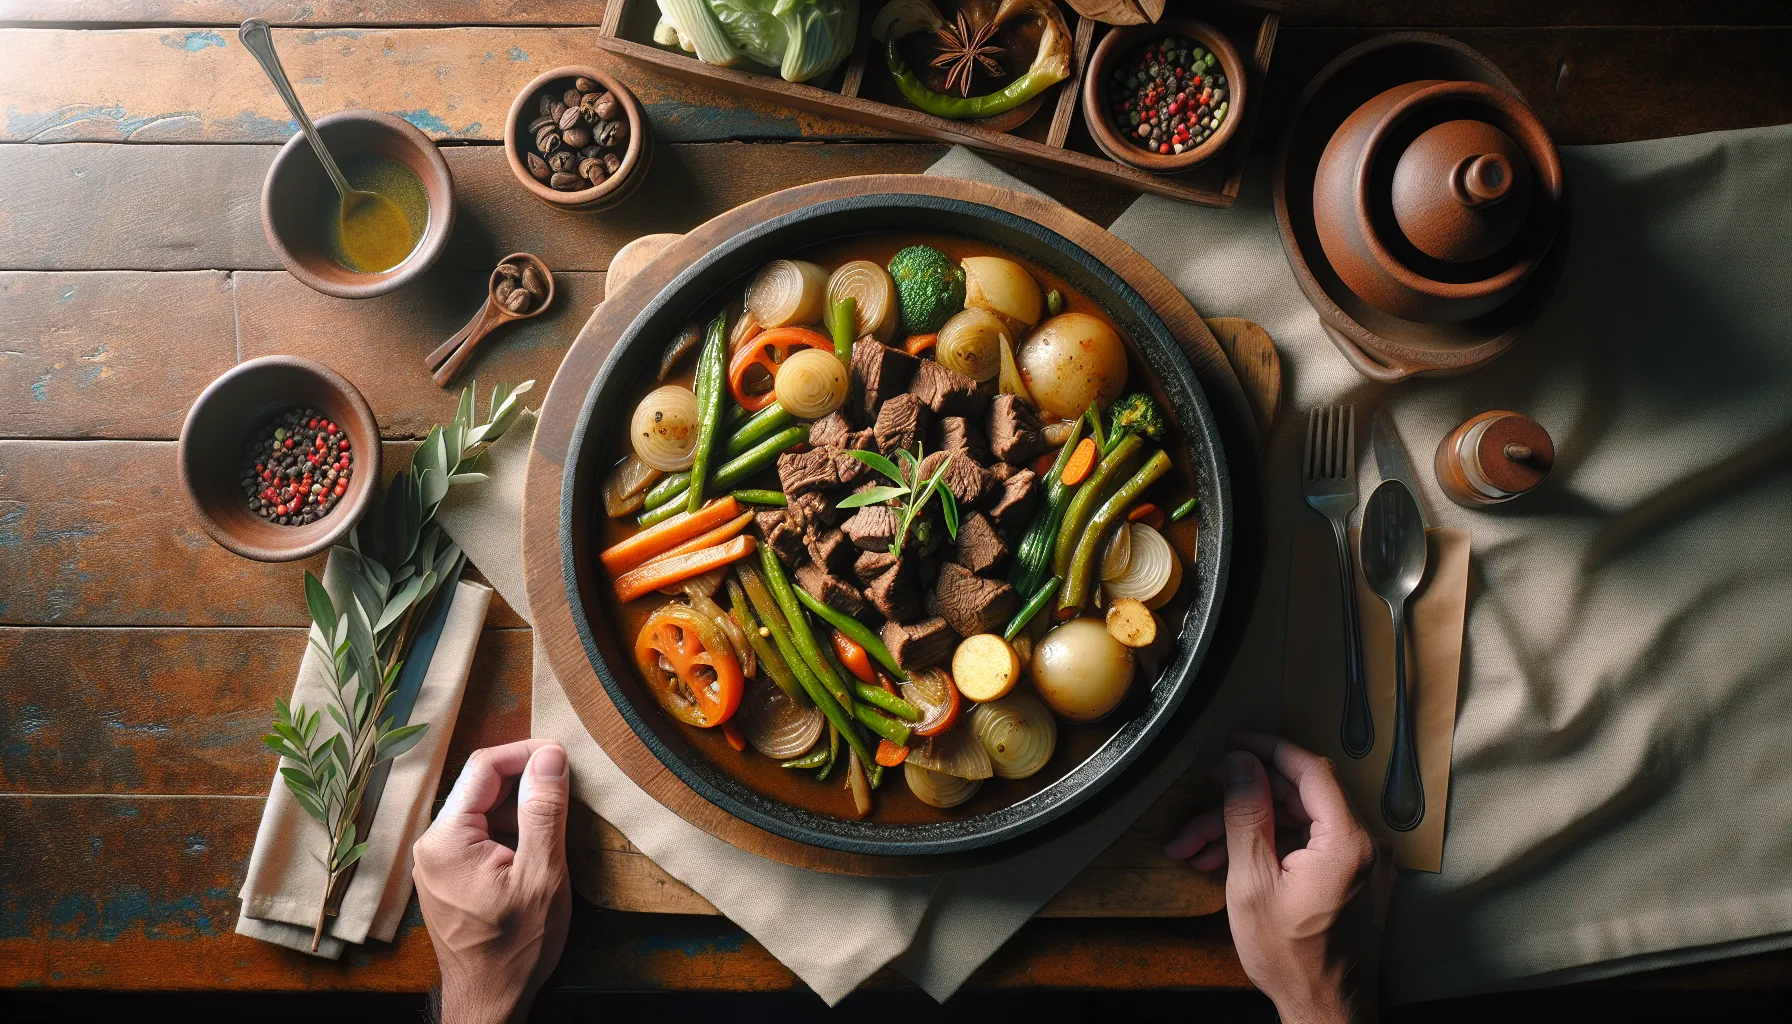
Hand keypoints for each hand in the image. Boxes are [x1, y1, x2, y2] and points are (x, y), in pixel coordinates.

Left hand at [413, 739, 571, 1023]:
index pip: (484, 767)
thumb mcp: (542, 875)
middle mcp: (431, 845)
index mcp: (445, 839)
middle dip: (528, 785)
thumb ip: (544, 811)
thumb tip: (551, 756)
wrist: (490, 1003)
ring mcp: (437, 863)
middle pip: (483, 789)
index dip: (527, 753)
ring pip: (485, 813)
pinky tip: (538, 857)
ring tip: (557, 835)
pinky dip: (512, 836)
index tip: (565, 757)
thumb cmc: (515, 948)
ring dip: (523, 814)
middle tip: (570, 795)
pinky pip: (481, 838)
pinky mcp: (448, 878)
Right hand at [1165, 732, 1391, 1023]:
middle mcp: (1363, 845)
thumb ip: (1247, 815)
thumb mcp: (1252, 884)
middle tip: (1198, 811)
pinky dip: (1266, 847)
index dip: (1268, 749)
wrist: (1325, 1011)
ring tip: (1195, 849)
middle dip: (1240, 802)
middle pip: (1296, 797)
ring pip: (1294, 822)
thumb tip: (1241, 764)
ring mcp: (1359, 862)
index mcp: (1347, 842)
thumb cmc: (1292, 959)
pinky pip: (1305, 844)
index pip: (1310, 770)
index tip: (1234, 742)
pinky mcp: (1350, 877)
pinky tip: (1225, 860)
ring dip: (1244, 829)